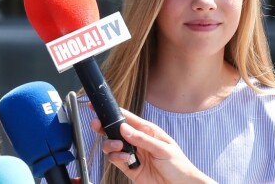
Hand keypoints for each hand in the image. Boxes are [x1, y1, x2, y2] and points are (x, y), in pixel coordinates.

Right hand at [91, 109, 215, 183]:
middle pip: (115, 130)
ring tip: (117, 147)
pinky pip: (116, 160)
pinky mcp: (130, 168)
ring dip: (110, 144)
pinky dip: (115, 158)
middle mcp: (137, 140)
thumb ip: (142, 139)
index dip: (112, 111)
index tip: (97, 106)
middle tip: (96, 125)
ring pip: (112, 145)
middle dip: (104, 126)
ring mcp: (133, 154)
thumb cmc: (178, 165)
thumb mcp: (162, 148)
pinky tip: (123, 158)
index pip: (126, 117)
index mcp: (146, 130)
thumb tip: (123, 128)